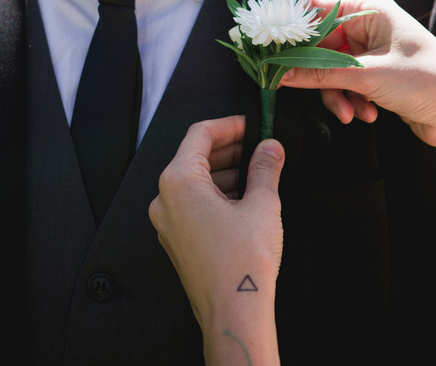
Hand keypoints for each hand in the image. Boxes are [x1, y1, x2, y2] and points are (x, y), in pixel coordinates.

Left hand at [149, 116, 283, 349]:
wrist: (234, 312)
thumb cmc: (243, 262)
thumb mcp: (262, 203)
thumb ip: (265, 168)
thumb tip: (270, 148)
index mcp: (178, 181)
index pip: (200, 134)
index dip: (229, 125)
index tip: (251, 124)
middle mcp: (165, 200)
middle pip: (195, 156)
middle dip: (229, 149)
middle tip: (257, 146)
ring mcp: (168, 223)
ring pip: (194, 182)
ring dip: (224, 171)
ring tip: (256, 172)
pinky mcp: (177, 242)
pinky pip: (193, 205)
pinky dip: (216, 194)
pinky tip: (243, 198)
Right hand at [280, 0, 435, 150]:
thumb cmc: (428, 80)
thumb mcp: (368, 75)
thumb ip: (320, 73)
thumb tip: (280, 72)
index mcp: (369, 8)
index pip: (315, 8)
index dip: (292, 28)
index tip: (270, 49)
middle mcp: (368, 25)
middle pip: (319, 43)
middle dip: (315, 71)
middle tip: (296, 88)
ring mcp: (371, 51)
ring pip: (330, 68)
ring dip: (335, 93)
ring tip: (350, 112)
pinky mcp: (375, 76)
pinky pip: (345, 84)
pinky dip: (349, 100)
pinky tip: (364, 115)